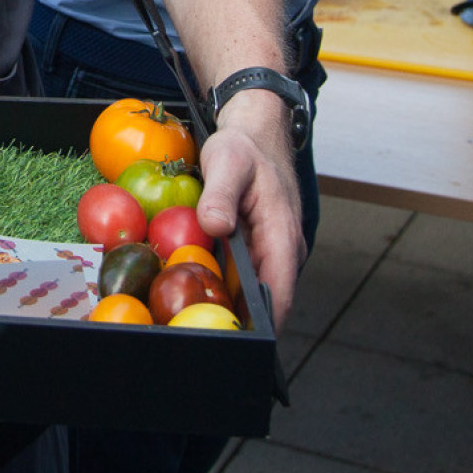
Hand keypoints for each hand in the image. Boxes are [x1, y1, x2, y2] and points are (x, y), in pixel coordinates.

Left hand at [194, 94, 304, 329]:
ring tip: (190, 308)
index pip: (280, 294)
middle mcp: (283, 250)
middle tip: (196, 328)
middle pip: (266, 300)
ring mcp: (271, 251)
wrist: (254, 134)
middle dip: (238, 317)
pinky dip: (224, 280)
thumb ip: (221, 195)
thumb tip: (216, 227)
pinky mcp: (258, 247)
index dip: (261, 322)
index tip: (232, 337)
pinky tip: (195, 281)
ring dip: (228, 300)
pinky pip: (243, 273)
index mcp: (282, 236)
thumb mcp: (227, 163)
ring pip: (253, 288)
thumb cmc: (243, 148)